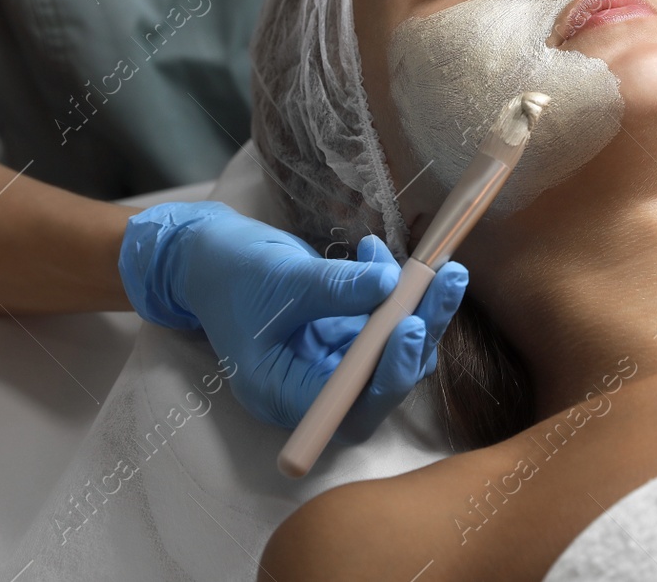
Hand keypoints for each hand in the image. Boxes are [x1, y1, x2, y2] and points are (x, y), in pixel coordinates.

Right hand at [118, 201, 466, 443]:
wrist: (209, 255)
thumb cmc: (231, 272)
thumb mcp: (282, 277)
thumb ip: (335, 286)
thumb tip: (391, 283)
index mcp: (284, 394)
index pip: (351, 407)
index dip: (388, 374)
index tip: (410, 326)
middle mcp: (312, 390)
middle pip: (382, 383)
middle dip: (419, 333)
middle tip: (447, 282)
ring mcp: (330, 363)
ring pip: (390, 352)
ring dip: (418, 308)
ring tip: (430, 263)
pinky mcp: (342, 338)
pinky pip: (381, 323)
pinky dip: (390, 289)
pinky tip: (374, 250)